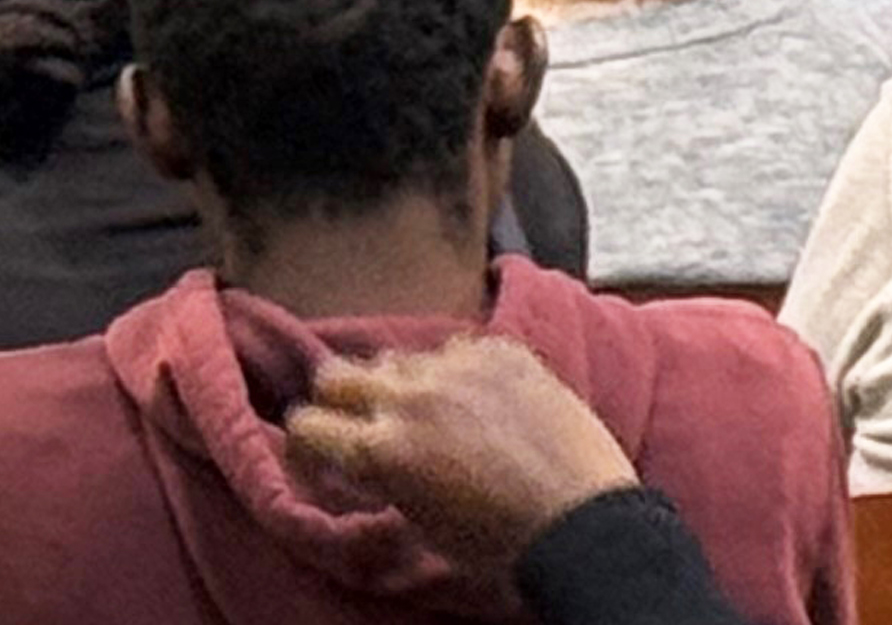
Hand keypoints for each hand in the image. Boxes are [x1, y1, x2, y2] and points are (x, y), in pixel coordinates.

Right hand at [288, 335, 638, 576]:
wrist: (584, 522)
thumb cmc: (503, 543)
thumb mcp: (421, 524)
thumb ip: (383, 479)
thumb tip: (366, 459)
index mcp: (381, 452)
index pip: (308, 424)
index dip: (311, 439)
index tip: (324, 447)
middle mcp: (408, 400)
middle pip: (337, 374)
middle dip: (341, 399)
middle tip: (361, 419)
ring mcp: (456, 368)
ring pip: (398, 358)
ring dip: (402, 382)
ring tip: (431, 408)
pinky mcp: (500, 351)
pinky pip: (457, 347)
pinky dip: (459, 370)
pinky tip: (482, 398)